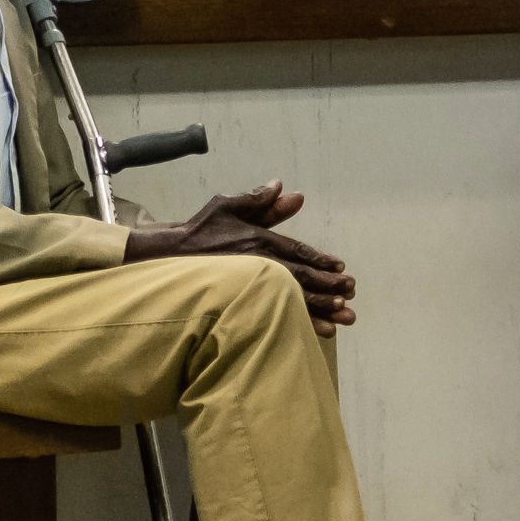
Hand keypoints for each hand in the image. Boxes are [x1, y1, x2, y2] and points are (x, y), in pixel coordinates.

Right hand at [127, 181, 358, 334]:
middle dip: (328, 286)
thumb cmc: (200, 229)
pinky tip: (318, 333)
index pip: (297, 252)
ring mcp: (251, 285)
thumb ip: (258, 200)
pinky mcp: (242, 301)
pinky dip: (300, 323)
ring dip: (321, 308)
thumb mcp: (227, 205)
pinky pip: (276, 315)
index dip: (321, 261)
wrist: (169, 255)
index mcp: (259, 240)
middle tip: (350, 295)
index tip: (341, 269)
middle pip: (301, 277)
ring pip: (293, 299)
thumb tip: (283, 187)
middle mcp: (259, 264)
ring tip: (344, 317)